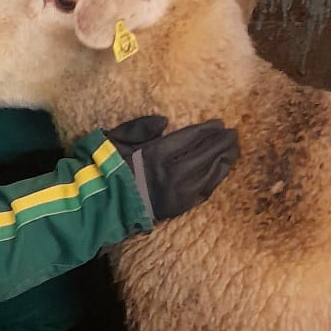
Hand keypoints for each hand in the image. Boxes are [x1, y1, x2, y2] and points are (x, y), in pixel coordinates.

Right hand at [106, 115, 238, 221]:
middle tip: (234, 134)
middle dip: (221, 143)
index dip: (206, 130)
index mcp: (154, 155)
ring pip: (208, 175)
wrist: (96, 206)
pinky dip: (215, 180)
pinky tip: (221, 172)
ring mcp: (175, 194)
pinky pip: (203, 193)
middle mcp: (170, 175)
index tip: (219, 123)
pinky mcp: (176, 209)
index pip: (189, 139)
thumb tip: (164, 121)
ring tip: (234, 150)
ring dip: (223, 161)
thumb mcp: (112, 140)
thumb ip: (138, 128)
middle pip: (204, 155)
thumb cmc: (101, 169)